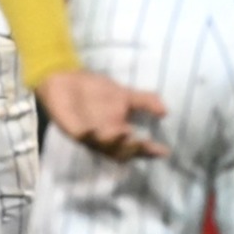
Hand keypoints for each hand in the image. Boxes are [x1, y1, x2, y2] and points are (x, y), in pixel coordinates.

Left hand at [35, 70, 168, 160]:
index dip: (150, 151)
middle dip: (133, 150)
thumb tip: (165, 111)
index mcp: (119, 131)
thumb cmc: (95, 91)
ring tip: (127, 132)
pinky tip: (94, 130)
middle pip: (121, 152)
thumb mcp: (125, 94)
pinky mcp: (73, 130)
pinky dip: (87, 135)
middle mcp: (106, 137)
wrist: (67, 81)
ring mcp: (89, 135)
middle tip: (144, 144)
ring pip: (103, 147)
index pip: (137, 146)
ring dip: (114, 143)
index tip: (165, 151)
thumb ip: (145, 101)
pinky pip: (81, 136)